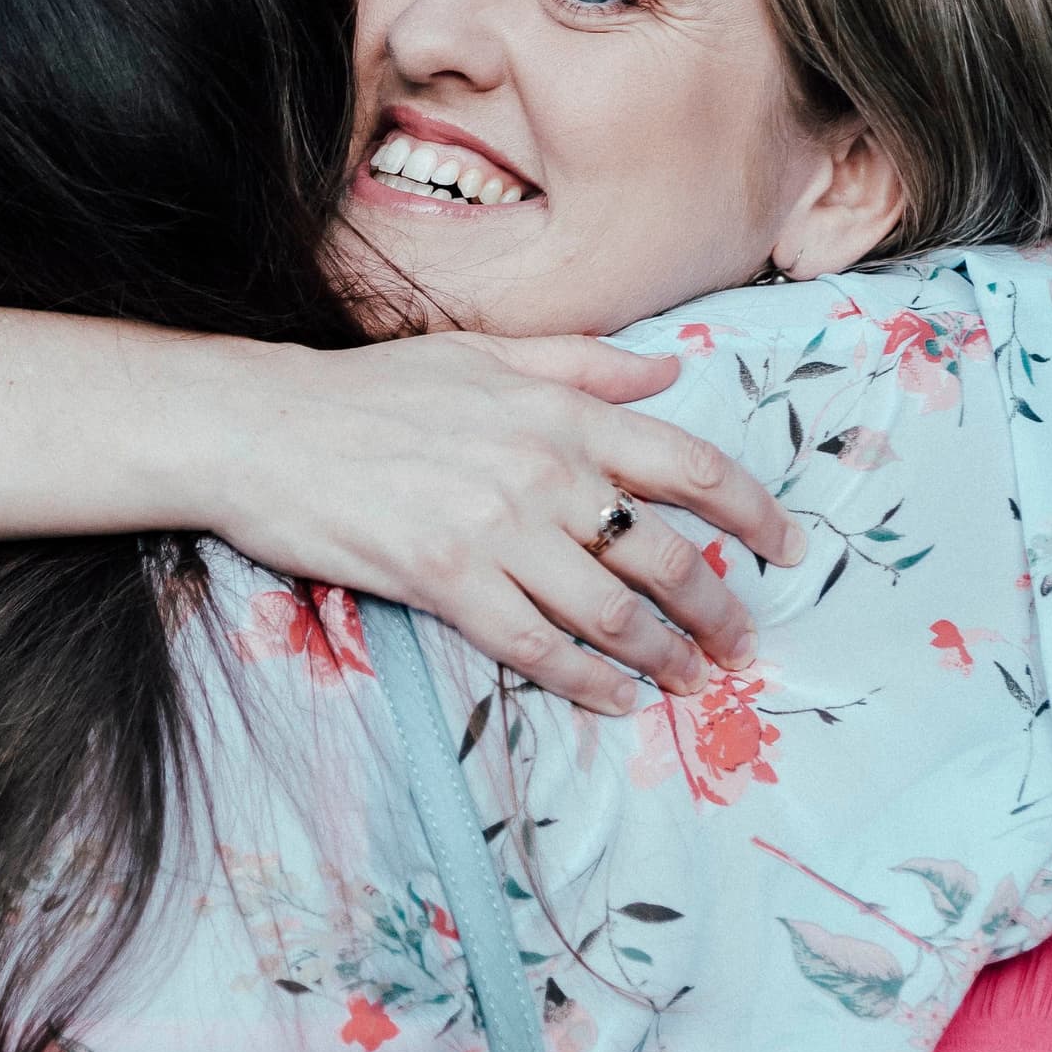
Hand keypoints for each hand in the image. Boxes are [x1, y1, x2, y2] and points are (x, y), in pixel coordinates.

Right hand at [188, 332, 806, 712]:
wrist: (264, 429)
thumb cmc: (370, 390)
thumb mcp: (484, 352)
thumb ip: (583, 363)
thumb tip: (669, 374)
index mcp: (560, 411)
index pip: (687, 466)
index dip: (751, 514)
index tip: (787, 549)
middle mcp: (543, 470)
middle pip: (663, 554)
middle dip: (717, 608)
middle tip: (740, 644)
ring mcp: (496, 531)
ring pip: (611, 611)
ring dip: (663, 656)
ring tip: (689, 681)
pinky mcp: (446, 583)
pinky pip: (537, 647)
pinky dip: (587, 681)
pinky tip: (614, 699)